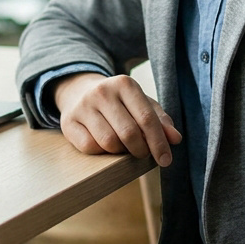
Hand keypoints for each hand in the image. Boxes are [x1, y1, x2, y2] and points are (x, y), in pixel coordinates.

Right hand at [54, 73, 181, 166]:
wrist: (79, 91)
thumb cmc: (118, 102)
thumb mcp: (141, 104)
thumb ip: (160, 120)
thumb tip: (175, 139)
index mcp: (125, 84)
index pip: (147, 118)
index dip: (159, 143)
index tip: (166, 160)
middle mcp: (102, 91)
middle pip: (129, 133)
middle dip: (141, 150)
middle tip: (144, 155)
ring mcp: (83, 106)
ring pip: (109, 142)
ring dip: (121, 152)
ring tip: (124, 148)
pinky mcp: (68, 122)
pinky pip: (90, 147)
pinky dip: (102, 153)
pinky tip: (106, 147)